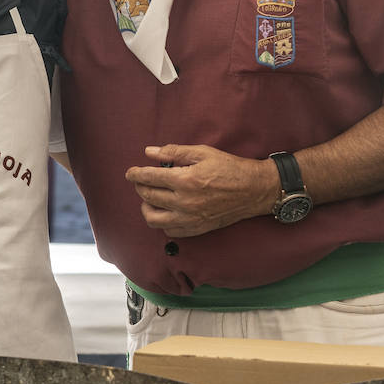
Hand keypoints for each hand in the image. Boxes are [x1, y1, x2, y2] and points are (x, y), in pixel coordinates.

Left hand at [125, 144, 273, 238]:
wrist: (253, 190)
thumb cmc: (229, 168)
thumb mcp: (202, 152)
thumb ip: (174, 152)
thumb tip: (149, 152)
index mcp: (185, 180)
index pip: (149, 178)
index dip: (135, 174)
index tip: (130, 172)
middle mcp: (184, 202)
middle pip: (148, 197)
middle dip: (140, 187)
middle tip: (141, 181)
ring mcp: (190, 218)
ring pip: (153, 218)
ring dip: (146, 207)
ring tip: (150, 197)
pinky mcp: (196, 229)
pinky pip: (169, 231)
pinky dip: (162, 221)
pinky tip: (166, 210)